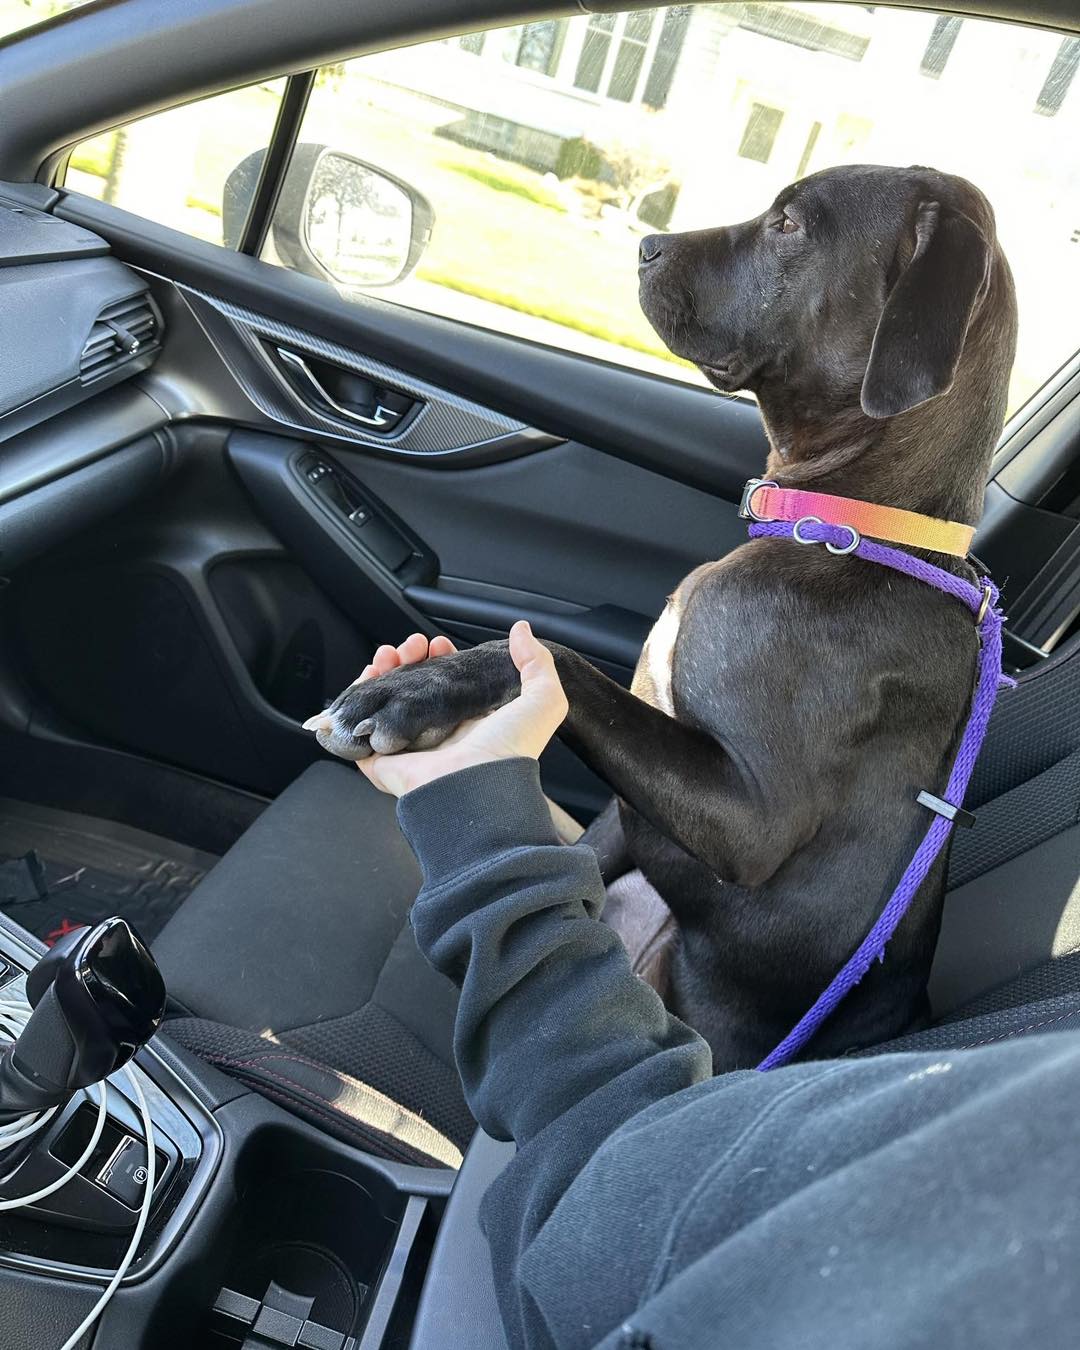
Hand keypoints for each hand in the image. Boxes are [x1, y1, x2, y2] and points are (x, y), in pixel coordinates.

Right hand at [344, 622, 567, 797]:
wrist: (477, 784)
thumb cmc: (510, 749)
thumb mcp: (542, 701)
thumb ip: (536, 663)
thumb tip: (521, 630)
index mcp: (469, 719)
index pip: (446, 681)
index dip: (441, 657)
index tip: (441, 642)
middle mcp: (437, 730)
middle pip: (413, 684)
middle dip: (410, 656)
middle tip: (413, 645)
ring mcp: (407, 742)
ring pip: (385, 697)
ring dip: (384, 667)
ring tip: (388, 654)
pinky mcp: (380, 754)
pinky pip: (361, 721)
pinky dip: (358, 693)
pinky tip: (368, 673)